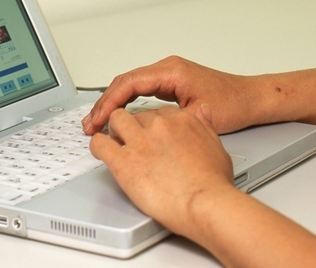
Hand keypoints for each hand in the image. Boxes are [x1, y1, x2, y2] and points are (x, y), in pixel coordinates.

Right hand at [81, 56, 256, 134]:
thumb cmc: (232, 104)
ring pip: (131, 85)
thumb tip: (139, 130)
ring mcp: (169, 74)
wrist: (251, 99)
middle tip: (90, 124)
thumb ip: (165, 121)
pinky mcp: (172, 82)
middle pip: (125, 82)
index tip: (97, 120)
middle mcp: (168, 68)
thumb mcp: (196, 116)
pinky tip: (119, 116)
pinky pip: (141, 89)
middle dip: (105, 103)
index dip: (109, 103)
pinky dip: (127, 102)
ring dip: (114, 103)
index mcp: (171, 71)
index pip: (129, 83)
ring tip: (98, 122)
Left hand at [90, 104, 235, 236]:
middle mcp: (159, 125)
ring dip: (113, 130)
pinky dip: (97, 146)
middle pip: (137, 115)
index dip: (153, 125)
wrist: (205, 203)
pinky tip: (100, 152)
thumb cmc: (213, 183)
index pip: (159, 113)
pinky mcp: (124, 161)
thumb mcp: (217, 147)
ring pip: (115, 119)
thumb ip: (206, 126)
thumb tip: (202, 112)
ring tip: (114, 143)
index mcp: (181, 120)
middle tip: (132, 143)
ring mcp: (140, 141)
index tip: (151, 135)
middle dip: (133, 128)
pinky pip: (100, 144)